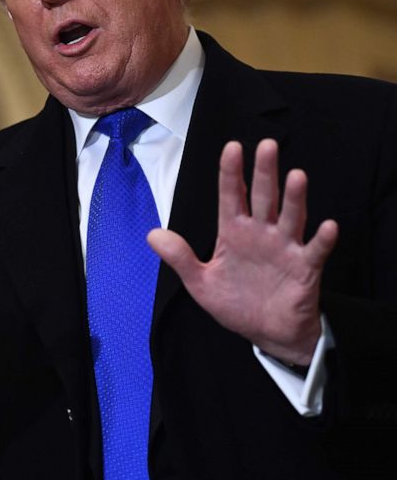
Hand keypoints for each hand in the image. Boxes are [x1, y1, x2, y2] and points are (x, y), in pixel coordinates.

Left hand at [147, 139, 336, 364]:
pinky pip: (315, 251)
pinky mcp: (305, 269)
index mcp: (234, 233)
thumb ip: (179, 258)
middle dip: (264, 172)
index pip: (231, 196)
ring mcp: (285, 249)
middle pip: (264, 197)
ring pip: (290, 217)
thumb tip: (151, 234)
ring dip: (294, 198)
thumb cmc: (236, 304)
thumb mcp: (201, 283)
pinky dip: (322, 239)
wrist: (266, 334)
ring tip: (296, 176)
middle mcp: (261, 234)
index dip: (231, 173)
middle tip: (266, 145)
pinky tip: (328, 226)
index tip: (232, 147)